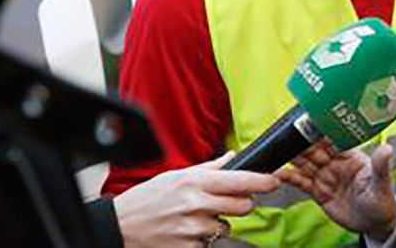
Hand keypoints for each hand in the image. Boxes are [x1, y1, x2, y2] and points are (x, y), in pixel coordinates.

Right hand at [113, 151, 279, 247]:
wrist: (121, 225)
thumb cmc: (147, 198)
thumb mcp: (176, 175)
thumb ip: (209, 168)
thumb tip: (233, 156)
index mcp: (195, 182)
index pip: (239, 180)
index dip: (262, 181)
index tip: (275, 181)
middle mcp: (196, 204)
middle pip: (242, 206)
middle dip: (241, 204)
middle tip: (227, 202)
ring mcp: (192, 228)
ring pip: (226, 227)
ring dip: (217, 223)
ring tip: (194, 217)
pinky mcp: (188, 247)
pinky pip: (209, 243)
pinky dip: (202, 239)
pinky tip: (186, 231)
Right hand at [278, 141, 395, 241]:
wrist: (373, 223)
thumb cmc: (381, 200)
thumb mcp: (382, 185)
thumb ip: (381, 167)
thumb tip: (387, 149)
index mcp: (351, 155)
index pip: (333, 139)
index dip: (321, 131)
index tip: (309, 121)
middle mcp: (336, 163)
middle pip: (315, 150)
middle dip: (302, 142)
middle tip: (287, 135)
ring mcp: (325, 176)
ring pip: (305, 164)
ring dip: (293, 157)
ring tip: (277, 151)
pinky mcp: (318, 191)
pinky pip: (301, 182)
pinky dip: (289, 178)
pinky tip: (278, 174)